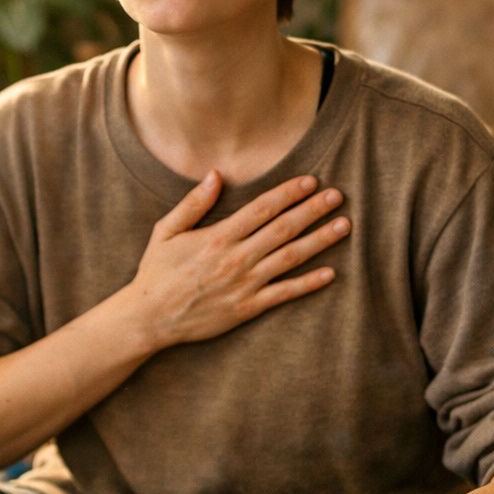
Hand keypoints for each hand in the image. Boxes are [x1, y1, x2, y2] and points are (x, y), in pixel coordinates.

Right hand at [126, 171, 349, 348]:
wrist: (150, 318)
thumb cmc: (156, 272)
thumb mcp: (165, 231)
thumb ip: (192, 204)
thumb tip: (215, 175)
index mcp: (218, 236)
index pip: (262, 208)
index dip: (289, 193)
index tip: (311, 181)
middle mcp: (236, 258)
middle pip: (283, 229)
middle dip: (312, 210)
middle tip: (337, 196)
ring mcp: (244, 284)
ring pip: (290, 258)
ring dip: (320, 240)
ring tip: (344, 226)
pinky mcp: (247, 308)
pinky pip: (284, 294)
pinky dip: (308, 284)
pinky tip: (330, 273)